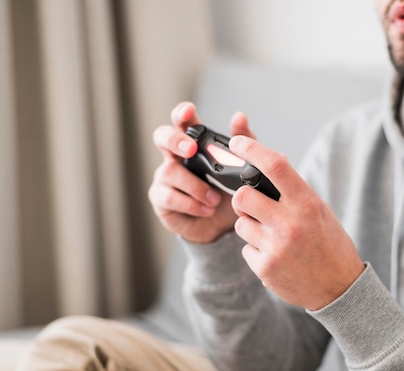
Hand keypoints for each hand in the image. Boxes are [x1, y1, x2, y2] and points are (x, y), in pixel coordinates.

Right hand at [148, 102, 253, 242]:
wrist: (224, 226)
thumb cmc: (229, 191)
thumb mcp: (241, 166)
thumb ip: (243, 142)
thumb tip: (240, 117)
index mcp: (194, 144)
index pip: (182, 121)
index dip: (182, 113)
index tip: (189, 111)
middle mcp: (175, 156)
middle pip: (162, 137)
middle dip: (175, 140)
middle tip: (191, 150)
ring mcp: (165, 177)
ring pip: (169, 171)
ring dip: (195, 186)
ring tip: (215, 200)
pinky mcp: (161, 199)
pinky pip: (169, 197)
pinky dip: (191, 204)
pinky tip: (207, 209)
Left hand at [229, 136, 364, 310]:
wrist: (340, 288)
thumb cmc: (329, 244)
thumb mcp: (319, 210)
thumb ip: (294, 189)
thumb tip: (272, 159)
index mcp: (307, 204)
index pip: (275, 166)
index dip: (252, 148)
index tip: (238, 142)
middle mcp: (290, 224)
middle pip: (243, 196)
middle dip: (242, 198)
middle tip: (251, 204)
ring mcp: (276, 248)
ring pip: (241, 224)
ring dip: (250, 227)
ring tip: (272, 236)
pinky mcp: (265, 268)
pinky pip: (245, 249)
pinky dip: (256, 250)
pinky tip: (276, 256)